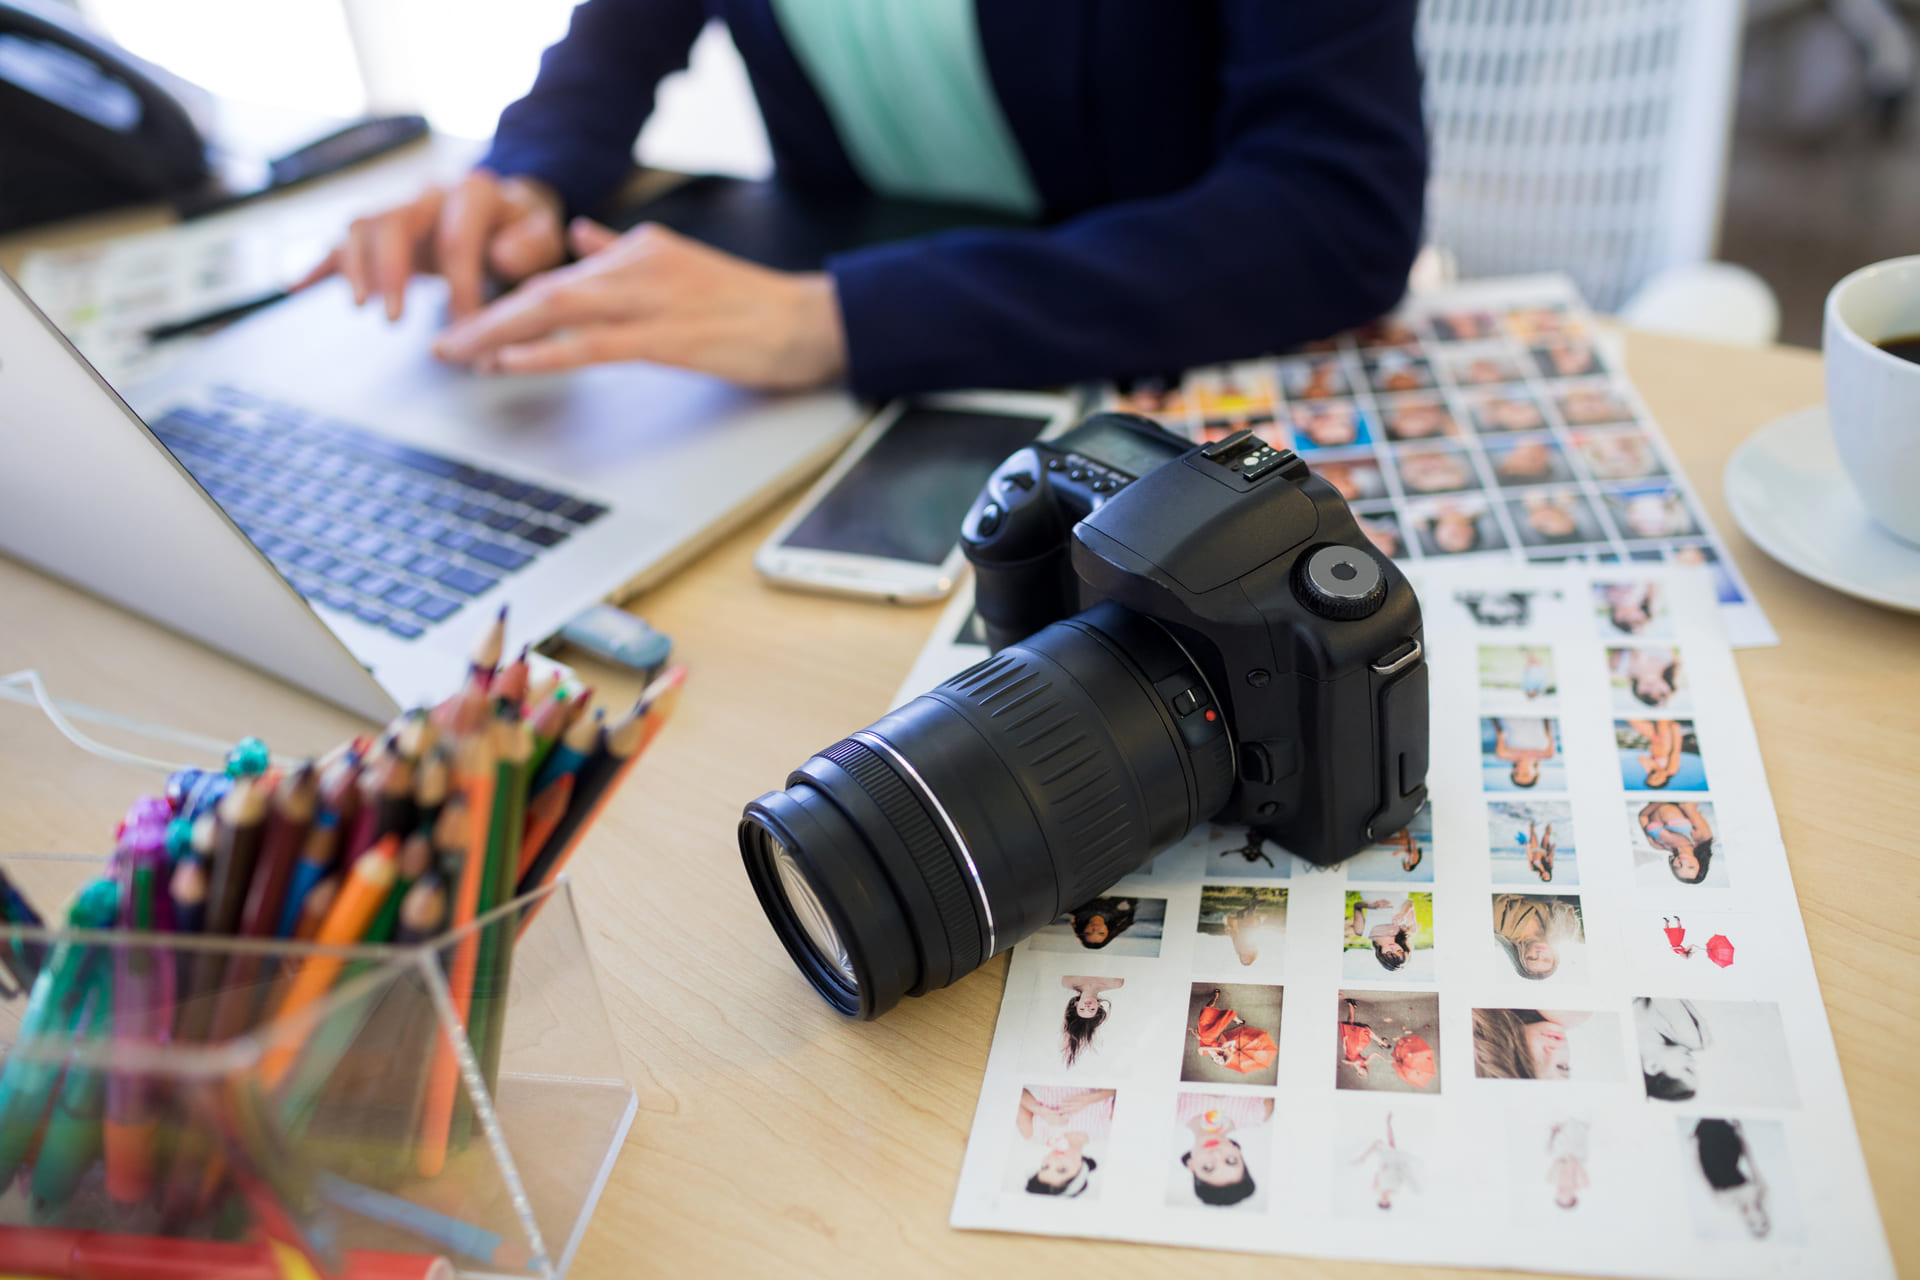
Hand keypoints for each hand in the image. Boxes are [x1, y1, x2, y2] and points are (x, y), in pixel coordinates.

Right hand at [295, 170, 566, 321]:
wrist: (508, 211)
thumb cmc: (525, 231)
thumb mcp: (544, 234)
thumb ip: (531, 244)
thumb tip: (500, 256)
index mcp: (473, 194)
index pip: (458, 240)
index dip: (461, 287)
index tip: (468, 328)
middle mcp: (428, 194)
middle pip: (392, 221)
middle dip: (390, 270)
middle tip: (393, 318)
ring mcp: (400, 210)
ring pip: (362, 225)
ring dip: (357, 267)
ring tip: (362, 308)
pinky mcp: (381, 233)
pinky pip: (342, 242)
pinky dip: (319, 263)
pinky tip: (296, 286)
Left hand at [429, 220, 847, 390]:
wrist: (808, 322)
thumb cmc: (751, 306)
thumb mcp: (681, 266)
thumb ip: (624, 251)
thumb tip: (581, 236)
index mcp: (639, 248)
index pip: (559, 274)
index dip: (510, 300)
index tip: (471, 324)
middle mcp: (638, 263)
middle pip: (545, 290)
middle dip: (487, 316)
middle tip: (444, 341)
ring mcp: (652, 299)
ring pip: (557, 311)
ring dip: (500, 334)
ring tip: (459, 354)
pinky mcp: (668, 336)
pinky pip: (593, 344)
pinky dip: (546, 352)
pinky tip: (510, 362)